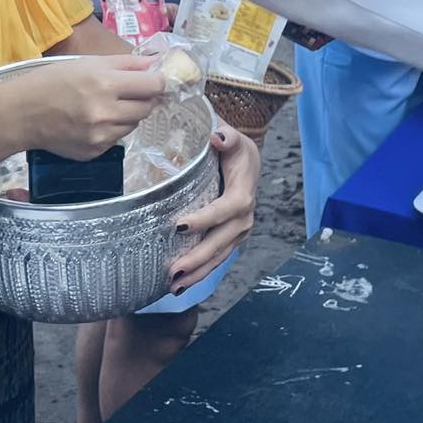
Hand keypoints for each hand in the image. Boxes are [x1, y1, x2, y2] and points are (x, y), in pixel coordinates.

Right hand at [10, 56, 165, 159]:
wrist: (22, 114)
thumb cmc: (53, 81)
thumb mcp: (89, 63)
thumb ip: (127, 63)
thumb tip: (157, 63)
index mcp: (105, 84)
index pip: (154, 86)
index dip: (156, 81)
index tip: (152, 80)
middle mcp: (106, 113)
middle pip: (148, 107)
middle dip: (142, 98)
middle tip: (125, 92)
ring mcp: (101, 137)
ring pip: (133, 125)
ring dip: (127, 115)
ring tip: (103, 106)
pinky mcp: (95, 153)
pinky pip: (117, 140)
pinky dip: (111, 130)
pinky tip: (91, 122)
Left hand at [169, 125, 258, 293]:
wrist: (248, 161)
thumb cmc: (234, 148)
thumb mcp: (233, 137)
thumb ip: (226, 136)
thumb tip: (217, 136)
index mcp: (243, 193)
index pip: (225, 209)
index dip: (205, 219)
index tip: (180, 226)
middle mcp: (244, 217)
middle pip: (221, 241)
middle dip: (198, 258)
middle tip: (174, 269)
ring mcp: (238, 231)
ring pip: (219, 256)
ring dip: (198, 272)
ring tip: (174, 286)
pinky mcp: (230, 239)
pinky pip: (217, 258)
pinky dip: (201, 272)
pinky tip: (181, 284)